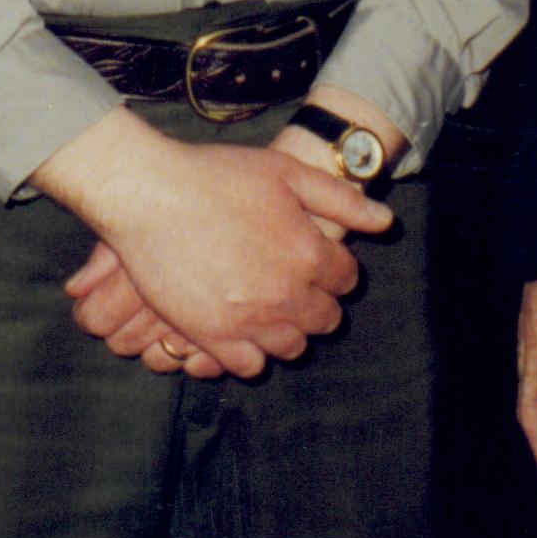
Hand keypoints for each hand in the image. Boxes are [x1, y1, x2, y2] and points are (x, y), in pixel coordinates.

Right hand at [33, 108, 390, 375]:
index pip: (346, 280)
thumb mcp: (287, 172)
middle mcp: (286, 295)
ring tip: (270, 307)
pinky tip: (244, 329)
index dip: (336, 268)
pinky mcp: (212, 337)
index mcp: (308, 254)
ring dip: (289, 330)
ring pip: (291, 347)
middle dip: (318, 301)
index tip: (318, 259)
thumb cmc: (217, 175)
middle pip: (324, 319)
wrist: (150, 194)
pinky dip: (253, 353)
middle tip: (295, 283)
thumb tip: (386, 223)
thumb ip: (341, 200)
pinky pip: (249, 365)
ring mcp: (248, 321)